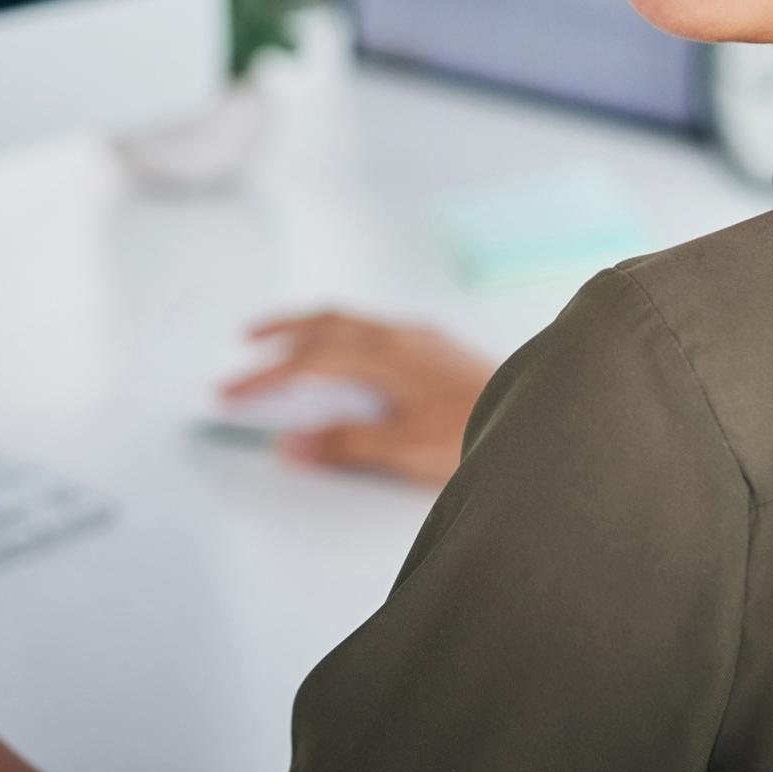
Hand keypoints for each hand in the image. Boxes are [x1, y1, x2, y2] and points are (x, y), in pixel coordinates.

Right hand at [221, 311, 497, 486]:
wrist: (543, 420)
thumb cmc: (479, 434)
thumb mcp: (405, 449)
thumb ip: (345, 445)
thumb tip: (289, 444)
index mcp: (386, 355)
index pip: (308, 361)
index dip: (264, 378)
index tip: (229, 394)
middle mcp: (401, 335)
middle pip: (325, 324)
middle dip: (281, 334)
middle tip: (245, 347)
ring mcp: (422, 338)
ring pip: (351, 321)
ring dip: (311, 329)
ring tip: (286, 343)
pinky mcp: (438, 347)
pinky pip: (373, 329)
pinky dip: (342, 334)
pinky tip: (347, 356)